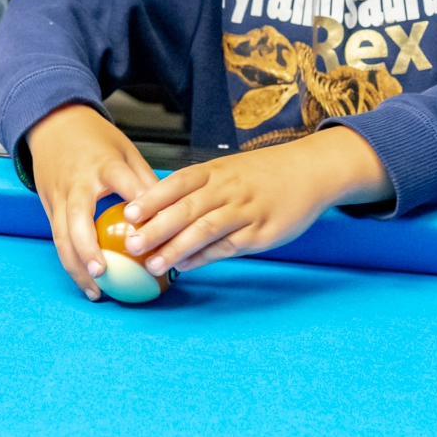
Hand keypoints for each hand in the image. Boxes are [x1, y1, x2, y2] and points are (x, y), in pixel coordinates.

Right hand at [24, 102, 156, 299]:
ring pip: (61, 235)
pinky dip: (69, 259)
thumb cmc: (95, 139)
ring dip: (75, 265)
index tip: (150, 231)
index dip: (137, 206)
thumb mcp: (126, 150)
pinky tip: (85, 278)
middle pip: (77, 219)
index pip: (121, 184)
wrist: (53, 123)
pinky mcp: (47, 204)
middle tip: (104, 273)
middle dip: (87, 248)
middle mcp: (77, 182)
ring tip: (95, 289)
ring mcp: (58, 195)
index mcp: (103, 164)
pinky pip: (57, 236)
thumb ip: (144, 180)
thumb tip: (169, 212)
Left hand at [119, 127, 390, 274]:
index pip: (178, 182)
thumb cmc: (261, 174)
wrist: (308, 172)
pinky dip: (203, 257)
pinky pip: (227, 247)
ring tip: (153, 264)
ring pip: (205, 230)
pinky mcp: (260, 233)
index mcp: (216, 171)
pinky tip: (185, 266)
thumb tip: (158, 212)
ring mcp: (245, 211)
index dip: (152, 198)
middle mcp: (228, 189)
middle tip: (131, 244)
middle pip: (187, 208)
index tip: (129, 213)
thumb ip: (197, 189)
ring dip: (176, 248)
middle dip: (156, 228)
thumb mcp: (227, 170)